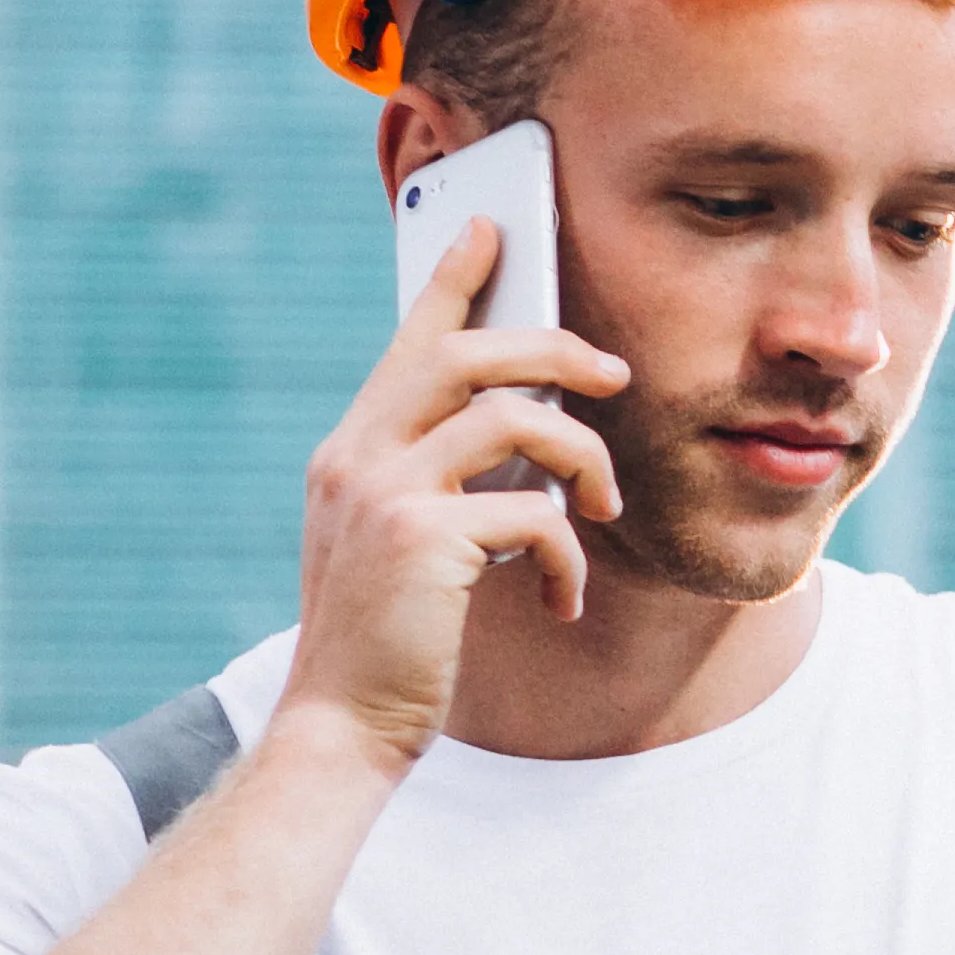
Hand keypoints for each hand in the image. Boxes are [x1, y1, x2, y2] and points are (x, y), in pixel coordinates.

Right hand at [282, 217, 631, 766]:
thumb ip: (438, 484)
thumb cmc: (387, 643)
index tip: (491, 226)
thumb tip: (522, 437)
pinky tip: (561, 598)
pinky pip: (532, 515)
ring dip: (581, 458)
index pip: (409, 343)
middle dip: (554, 348)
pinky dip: (565, 555)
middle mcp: (357, 458)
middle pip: (467, 355)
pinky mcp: (422, 542)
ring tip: (603, 508)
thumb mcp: (400, 546)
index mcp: (351, 452)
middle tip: (614, 371)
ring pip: (513, 420)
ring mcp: (384, 495)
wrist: (341, 727)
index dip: (454, 279)